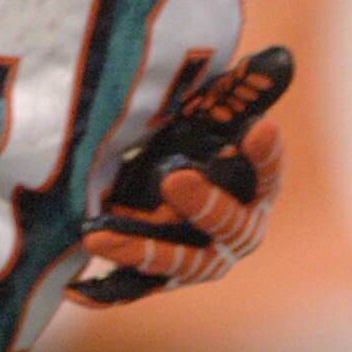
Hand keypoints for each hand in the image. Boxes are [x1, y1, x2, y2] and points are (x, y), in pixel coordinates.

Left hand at [70, 42, 291, 306]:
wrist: (152, 178)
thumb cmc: (193, 143)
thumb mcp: (208, 115)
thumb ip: (237, 92)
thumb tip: (276, 59)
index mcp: (256, 190)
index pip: (269, 173)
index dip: (266, 154)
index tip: (257, 130)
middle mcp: (235, 231)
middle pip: (229, 225)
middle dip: (204, 204)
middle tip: (174, 179)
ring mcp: (198, 260)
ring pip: (180, 263)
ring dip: (142, 250)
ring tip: (99, 235)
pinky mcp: (158, 279)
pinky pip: (134, 289)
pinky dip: (106, 291)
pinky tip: (74, 290)